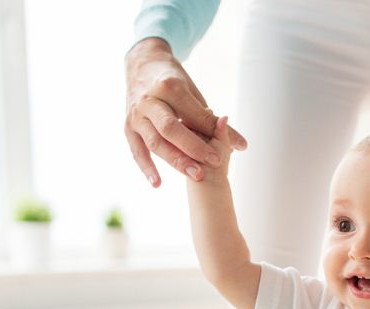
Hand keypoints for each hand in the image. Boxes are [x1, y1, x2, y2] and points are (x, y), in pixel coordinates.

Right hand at [124, 38, 247, 186]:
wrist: (141, 64)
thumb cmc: (173, 81)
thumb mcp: (192, 93)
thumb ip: (211, 120)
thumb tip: (241, 145)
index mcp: (169, 87)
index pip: (193, 115)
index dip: (212, 132)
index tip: (232, 149)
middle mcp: (149, 101)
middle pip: (171, 129)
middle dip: (194, 148)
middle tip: (215, 164)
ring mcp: (136, 115)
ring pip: (155, 142)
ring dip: (176, 161)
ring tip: (197, 176)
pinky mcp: (128, 127)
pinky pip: (136, 150)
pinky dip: (146, 168)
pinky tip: (157, 184)